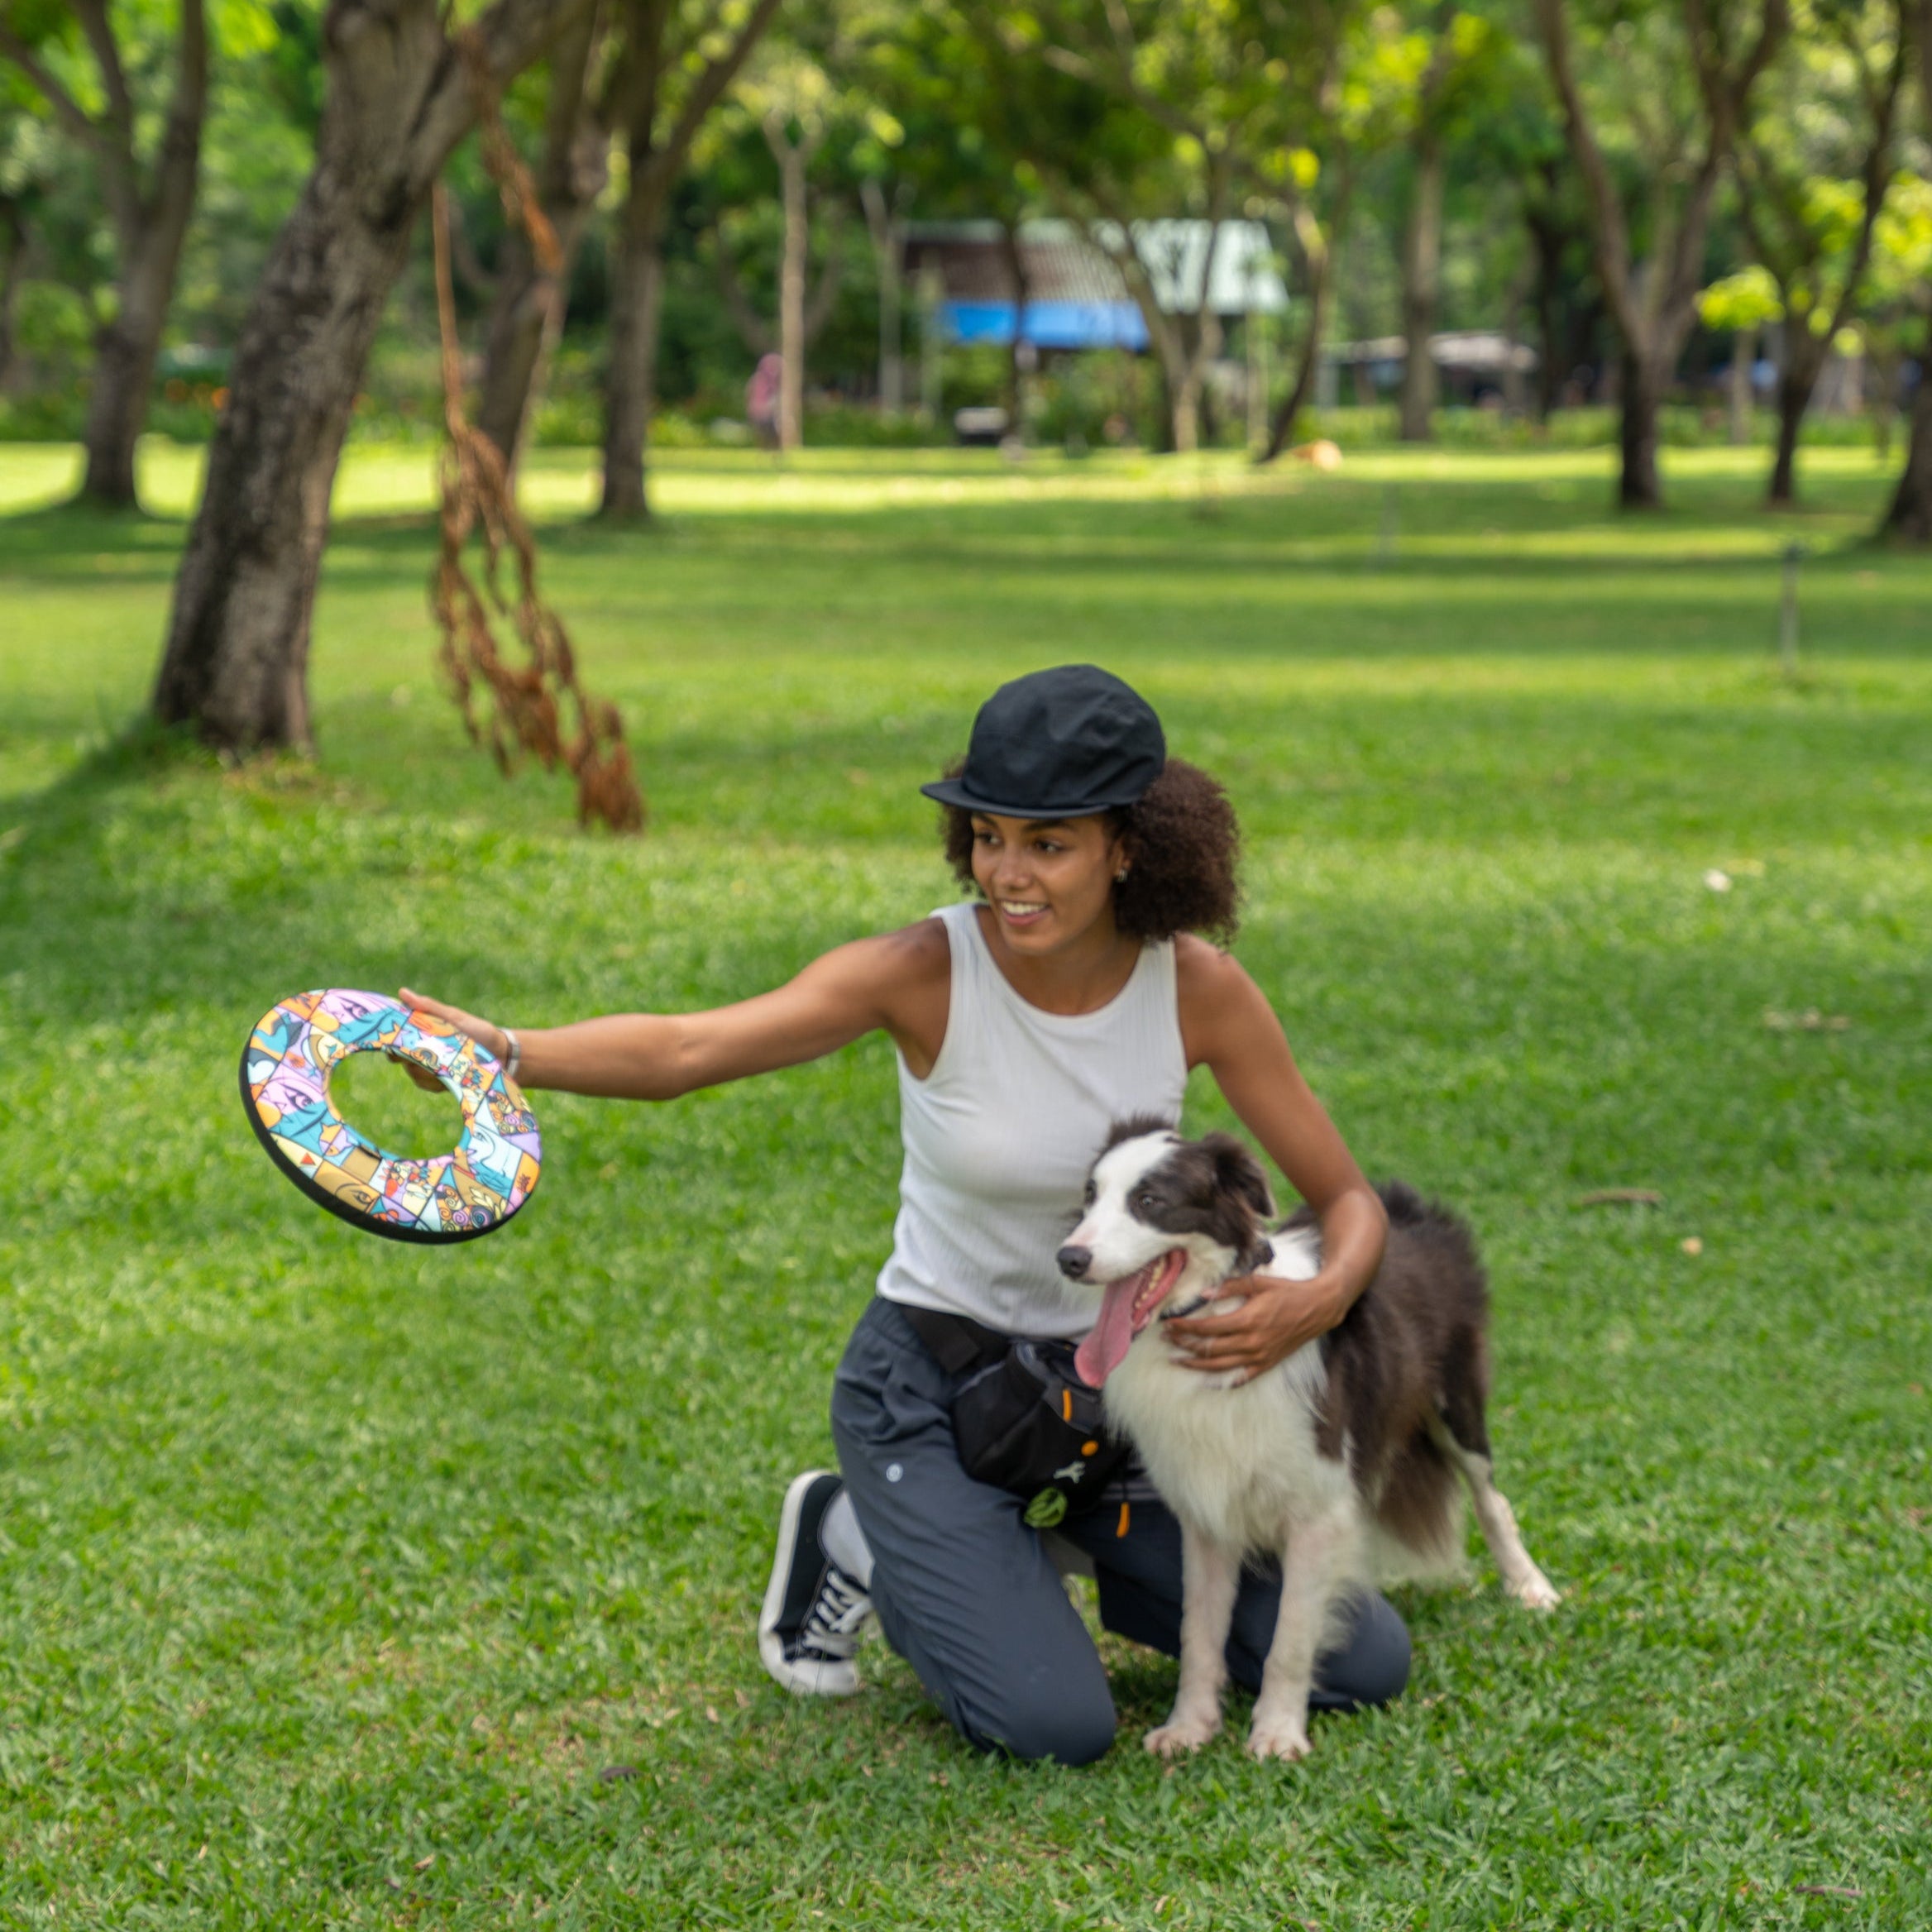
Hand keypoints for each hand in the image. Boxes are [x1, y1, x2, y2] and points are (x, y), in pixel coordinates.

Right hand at [395, 987, 509, 1088]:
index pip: (394, 1036)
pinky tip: (447, 1074)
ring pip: (412, 1072)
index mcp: (420, 1033)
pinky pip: (425, 1083)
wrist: (500, 1053)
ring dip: (424, 1067)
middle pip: (397, 1057)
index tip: (393, 1038)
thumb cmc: (477, 1031)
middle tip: (420, 1052)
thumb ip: (429, 1007)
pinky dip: (434, 1079)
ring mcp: (426, 1069)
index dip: (389, 1038)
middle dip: (405, 1055)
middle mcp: (418, 1052)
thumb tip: (402, 992)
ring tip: (443, 1061)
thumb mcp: (454, 1017)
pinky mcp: (436, 1084)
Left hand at [1164, 1270, 1350, 1382]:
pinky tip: (1211, 1382)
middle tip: (1167, 1340)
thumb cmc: (1288, 1292)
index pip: (1207, 1328)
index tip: (1170, 1324)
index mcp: (1247, 1320)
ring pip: (1221, 1366)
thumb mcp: (1259, 1283)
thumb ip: (1230, 1287)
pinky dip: (1226, 1380)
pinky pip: (1243, 1377)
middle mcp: (1251, 1342)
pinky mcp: (1268, 1363)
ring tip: (1178, 1361)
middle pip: (1210, 1349)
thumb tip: (1204, 1294)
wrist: (1319, 1307)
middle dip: (1185, 1344)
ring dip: (1196, 1365)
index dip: (1186, 1327)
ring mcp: (1260, 1356)